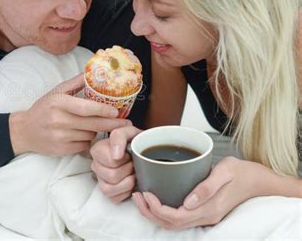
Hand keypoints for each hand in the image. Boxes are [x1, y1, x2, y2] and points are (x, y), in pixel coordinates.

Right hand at [9, 74, 131, 155]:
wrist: (24, 131)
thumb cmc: (43, 109)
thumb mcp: (56, 92)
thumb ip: (75, 82)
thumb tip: (93, 72)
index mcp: (59, 103)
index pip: (85, 108)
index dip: (103, 110)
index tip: (116, 111)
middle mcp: (59, 120)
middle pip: (92, 124)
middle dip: (111, 124)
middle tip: (126, 123)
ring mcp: (60, 137)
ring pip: (89, 135)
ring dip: (96, 130)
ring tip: (95, 125)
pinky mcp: (61, 150)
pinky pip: (83, 145)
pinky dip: (87, 140)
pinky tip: (83, 134)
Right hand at [90, 125, 141, 202]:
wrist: (144, 150)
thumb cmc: (136, 142)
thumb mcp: (129, 131)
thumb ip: (119, 136)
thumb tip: (115, 155)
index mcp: (97, 150)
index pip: (110, 162)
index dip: (125, 159)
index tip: (130, 154)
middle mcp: (96, 165)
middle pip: (111, 176)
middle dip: (128, 170)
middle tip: (134, 163)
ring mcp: (101, 180)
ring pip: (109, 189)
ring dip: (127, 182)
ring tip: (133, 173)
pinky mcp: (108, 192)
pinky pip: (114, 198)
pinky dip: (126, 192)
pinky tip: (131, 182)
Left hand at [131, 157, 258, 229]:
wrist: (259, 180)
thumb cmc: (242, 172)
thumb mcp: (225, 172)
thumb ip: (207, 187)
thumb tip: (188, 201)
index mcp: (209, 209)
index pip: (175, 217)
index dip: (156, 208)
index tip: (145, 193)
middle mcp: (206, 216)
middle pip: (171, 224)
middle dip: (150, 212)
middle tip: (136, 195)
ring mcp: (206, 216)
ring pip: (175, 224)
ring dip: (155, 214)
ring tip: (141, 197)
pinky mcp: (205, 212)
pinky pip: (181, 219)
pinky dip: (165, 212)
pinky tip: (157, 199)